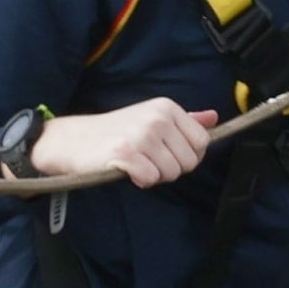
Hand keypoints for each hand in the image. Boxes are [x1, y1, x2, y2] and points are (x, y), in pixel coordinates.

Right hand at [31, 98, 218, 188]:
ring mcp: (142, 135)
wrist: (74, 139)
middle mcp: (158, 117)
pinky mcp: (127, 153)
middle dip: (171, 168)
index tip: (167, 152)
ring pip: (172, 173)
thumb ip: (185, 120)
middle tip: (147, 159)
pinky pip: (151, 179)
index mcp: (167, 107)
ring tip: (136, 162)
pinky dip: (140, 179)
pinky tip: (127, 169)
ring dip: (155, 175)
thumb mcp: (152, 117)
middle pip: (189, 161)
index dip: (187, 155)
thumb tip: (214, 118)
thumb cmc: (116, 131)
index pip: (202, 142)